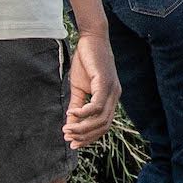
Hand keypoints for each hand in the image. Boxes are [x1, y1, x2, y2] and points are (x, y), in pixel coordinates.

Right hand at [64, 31, 117, 147]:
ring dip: (83, 127)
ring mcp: (112, 90)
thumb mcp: (78, 88)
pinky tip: (71, 114)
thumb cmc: (85, 62)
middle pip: (104, 126)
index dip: (89, 137)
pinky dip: (84, 113)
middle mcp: (115, 96)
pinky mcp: (106, 82)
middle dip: (85, 136)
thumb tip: (71, 124)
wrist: (90, 39)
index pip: (104, 125)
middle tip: (68, 137)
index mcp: (111, 99)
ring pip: (101, 118)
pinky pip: (97, 105)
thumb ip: (77, 106)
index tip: (73, 143)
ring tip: (67, 128)